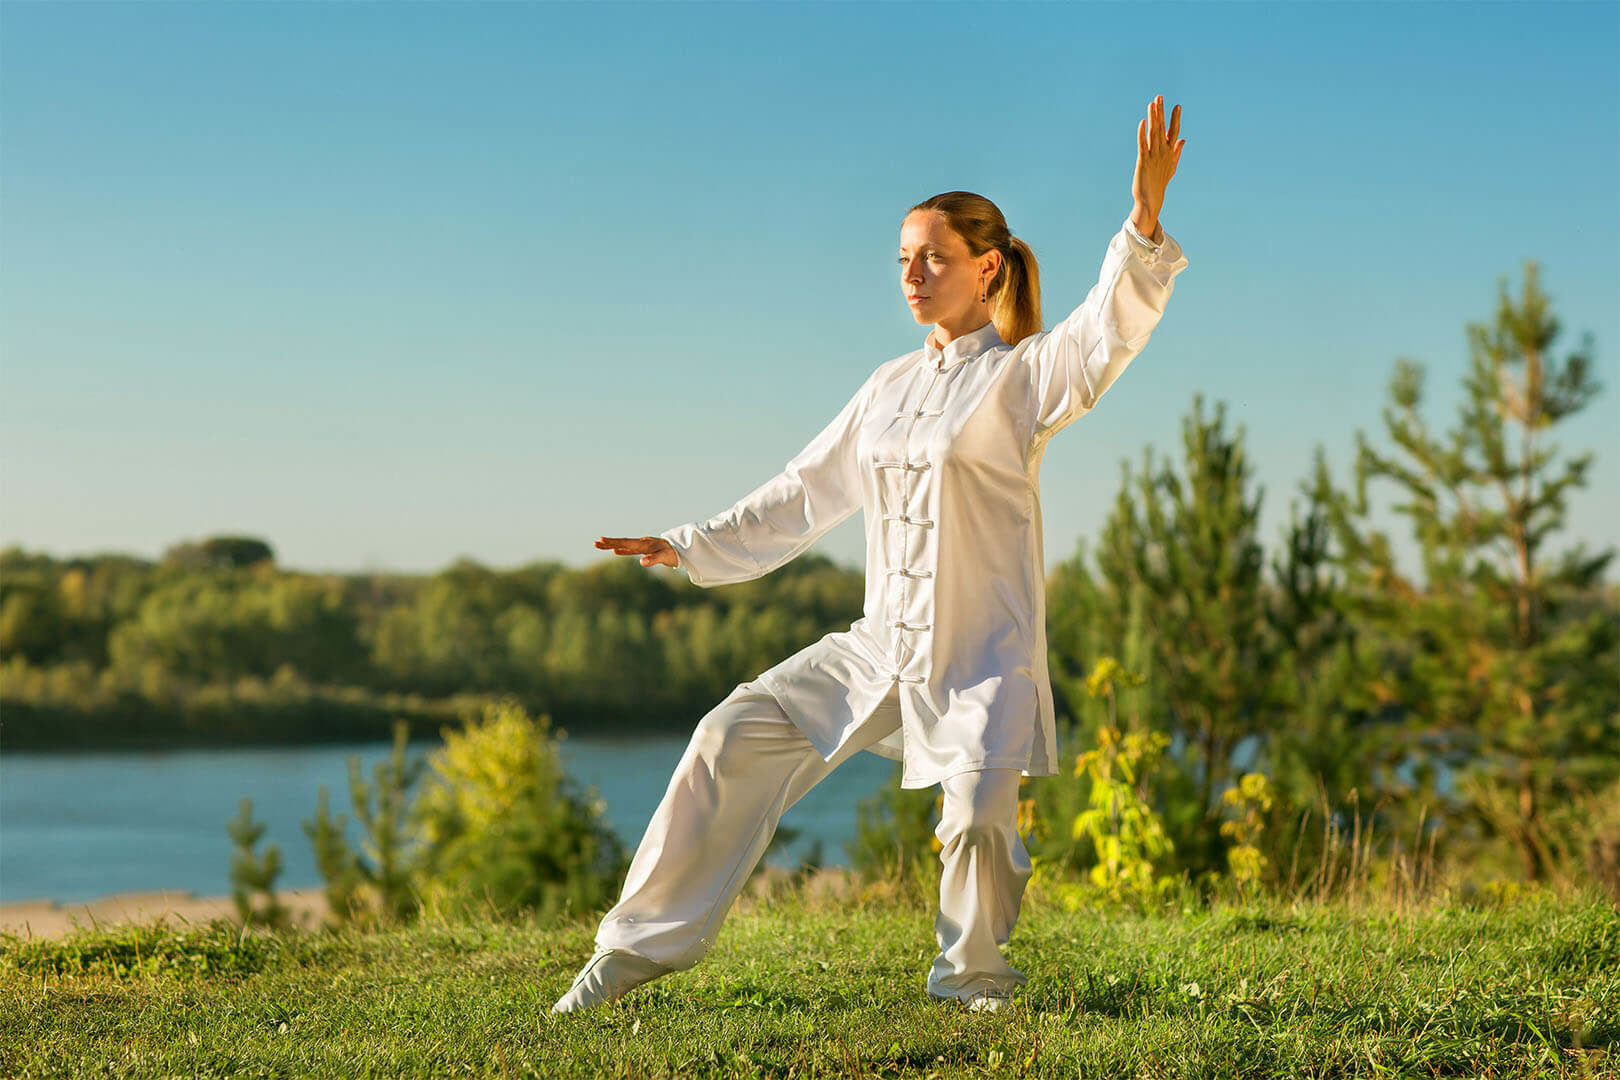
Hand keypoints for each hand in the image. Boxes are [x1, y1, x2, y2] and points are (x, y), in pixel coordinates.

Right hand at [595, 535, 677, 567]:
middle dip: (609, 542)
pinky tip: (616, 551)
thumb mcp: (664, 557)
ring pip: (625, 545)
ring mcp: (643, 546)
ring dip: (613, 545)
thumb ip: (653, 559)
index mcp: (644, 544)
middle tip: (595, 543)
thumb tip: (641, 562)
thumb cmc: (673, 553)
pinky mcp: (645, 550)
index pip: (626, 542)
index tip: (602, 540)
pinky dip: (622, 550)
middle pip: (622, 542)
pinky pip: (630, 549)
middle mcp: (642, 543)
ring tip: (600, 545)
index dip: (614, 542)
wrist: (682, 549)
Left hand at [1130, 94, 1182, 235]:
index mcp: (1169, 152)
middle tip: (1160, 97)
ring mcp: (1153, 156)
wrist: (1151, 199)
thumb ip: (1177, 151)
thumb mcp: (1171, 166)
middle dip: (1161, 112)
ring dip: (1153, 118)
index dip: (1175, 118)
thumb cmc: (1160, 183)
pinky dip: (1142, 134)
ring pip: (1154, 133)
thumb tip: (1183, 139)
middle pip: (1162, 128)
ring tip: (1152, 104)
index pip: (1173, 131)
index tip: (1177, 105)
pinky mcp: (1143, 162)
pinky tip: (1142, 123)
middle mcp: (1162, 152)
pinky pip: (1142, 145)